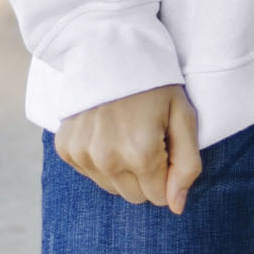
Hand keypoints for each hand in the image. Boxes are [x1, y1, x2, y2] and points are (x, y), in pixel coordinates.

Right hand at [54, 82, 201, 213]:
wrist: (109, 47)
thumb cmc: (154, 81)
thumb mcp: (183, 115)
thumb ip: (187, 164)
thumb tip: (176, 207)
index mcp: (141, 153)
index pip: (160, 198)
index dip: (167, 173)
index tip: (164, 143)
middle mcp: (107, 159)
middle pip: (135, 196)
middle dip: (146, 175)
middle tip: (146, 135)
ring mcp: (82, 154)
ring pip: (111, 188)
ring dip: (122, 168)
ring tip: (125, 130)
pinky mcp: (66, 148)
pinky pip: (89, 173)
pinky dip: (99, 158)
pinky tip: (105, 129)